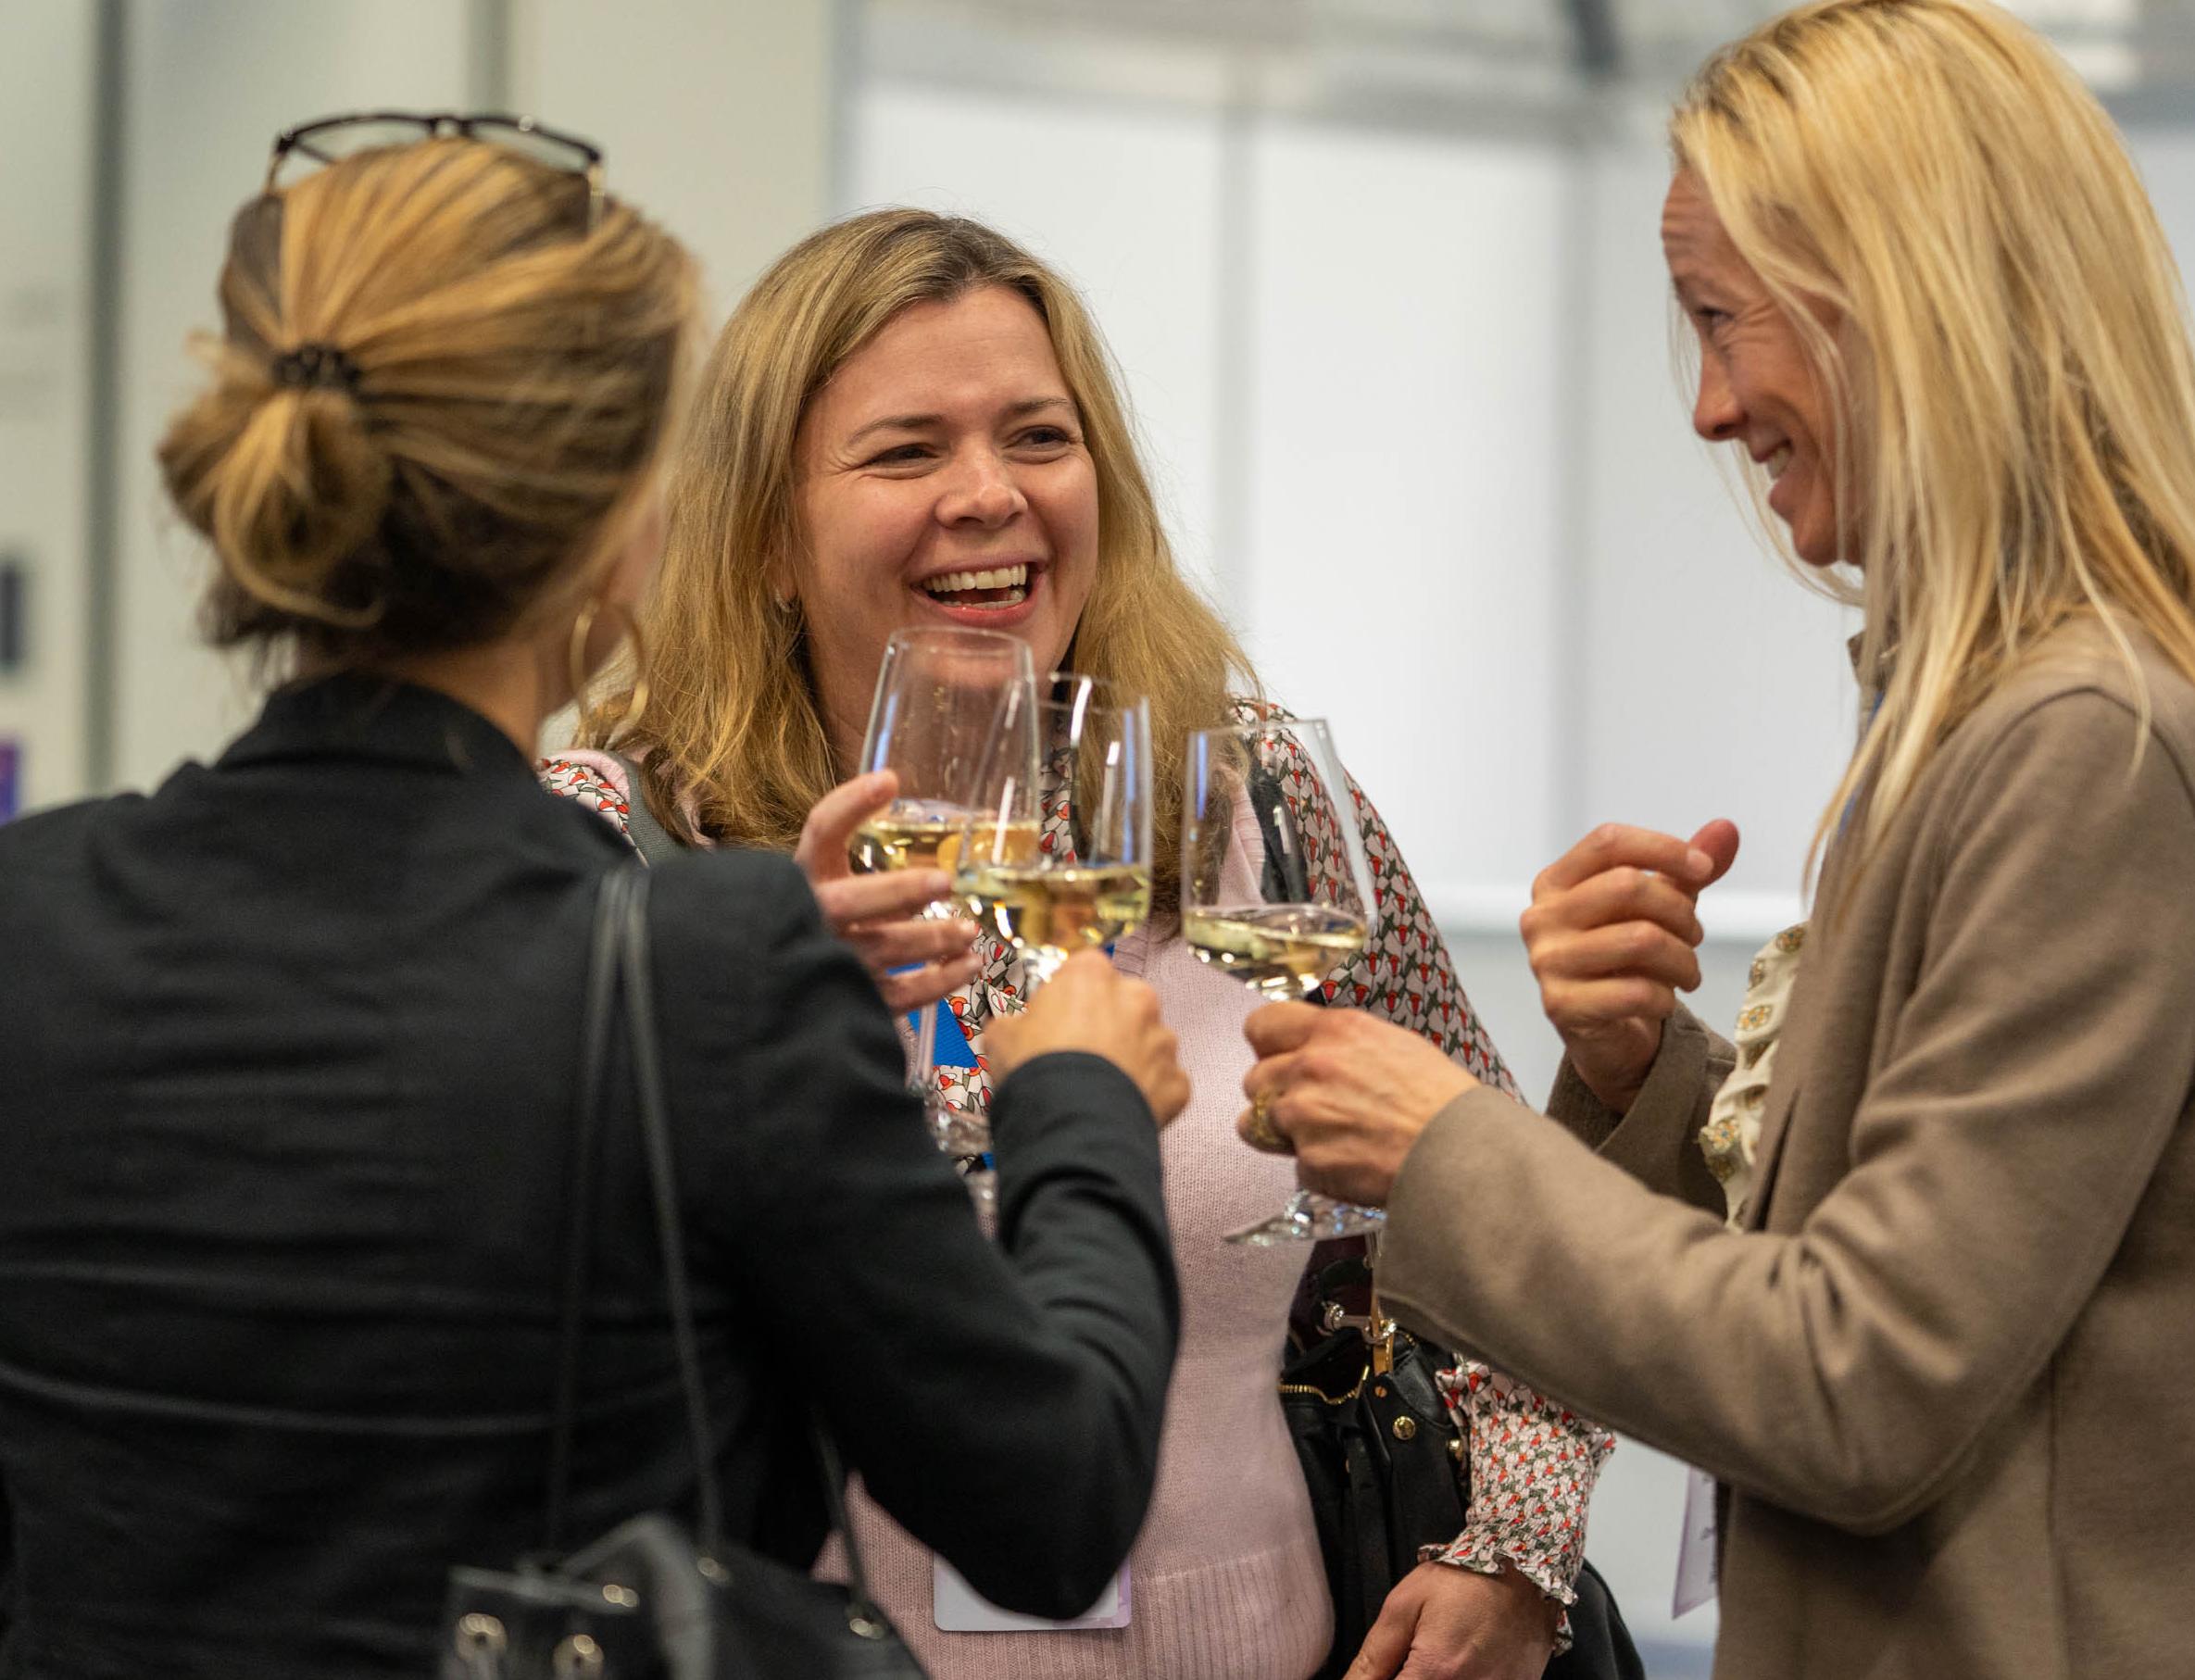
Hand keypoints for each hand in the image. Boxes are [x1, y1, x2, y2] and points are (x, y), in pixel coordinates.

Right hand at [793, 770, 981, 1014]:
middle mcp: (811, 916)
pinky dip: (940, 981)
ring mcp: (828, 959)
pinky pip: (900, 994)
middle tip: (944, 881)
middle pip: (850, 901)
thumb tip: (914, 826)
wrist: (777, 984)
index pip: (820, 831)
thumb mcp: (831, 882)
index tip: (889, 781)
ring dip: (932, 939)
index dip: (850, 804)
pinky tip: (969, 963)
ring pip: (882, 949)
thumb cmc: (816, 920)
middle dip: (898, 892)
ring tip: (969, 931)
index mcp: (804, 876)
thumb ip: (864, 867)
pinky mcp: (849, 998)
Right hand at [987, 951, 1190, 1124]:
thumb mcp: (1002, 1036)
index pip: (1084, 970)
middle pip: (1124, 1003)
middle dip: (1107, 1023)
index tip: (1057, 1017)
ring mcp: (1162, 1040)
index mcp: (1092, 975)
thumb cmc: (1037, 1073)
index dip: (1069, 996)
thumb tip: (1013, 1030)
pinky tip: (1121, 1107)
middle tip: (1080, 1054)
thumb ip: (1016, 1022)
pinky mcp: (1176, 1080)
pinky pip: (1164, 1082)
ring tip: (1100, 1086)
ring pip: (1148, 1042)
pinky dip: (1147, 1093)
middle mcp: (1136, 998)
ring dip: (1130, 1058)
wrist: (1071, 1125)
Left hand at [1239, 1006, 1477, 1205]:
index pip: (1261, 1026)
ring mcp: (1304, 1116)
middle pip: (1253, 1079)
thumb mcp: (1396, 1045)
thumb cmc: (1442, 1100)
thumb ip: (1345, 1044)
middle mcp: (1310, 1067)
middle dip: (1274, 1095)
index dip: (1267, 1046)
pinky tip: (1352, 1164)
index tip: (1276, 1058)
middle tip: (1309, 1108)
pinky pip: (1295, 1165)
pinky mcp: (1310, 1161)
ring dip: (1284, 1133)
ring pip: (1257, 1125)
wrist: (1462, 1152)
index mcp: (1335, 1031)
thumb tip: (1320, 1050)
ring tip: (1328, 1139)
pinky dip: (1317, 1169)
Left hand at [1344, 1562, 1561, 1679]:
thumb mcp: (1405, 1605)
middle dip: (1408, 1678)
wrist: (1527, 1569)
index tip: (1383, 1671)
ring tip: (1439, 1653)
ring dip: (1431, 1677)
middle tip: (1410, 1659)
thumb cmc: (1467, 1579)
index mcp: (1436, 1673)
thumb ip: (1374, 1657)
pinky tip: (1461, 1661)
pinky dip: (1462, 1677)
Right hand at [1521, 819, 1739, 1113]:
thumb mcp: (1658, 907)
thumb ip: (1686, 870)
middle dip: (1681, 911)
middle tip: (1695, 935)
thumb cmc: (1626, 959)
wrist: (1605, 1033)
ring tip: (1688, 971)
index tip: (1704, 869)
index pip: (1608, 842)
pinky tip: (1664, 1001)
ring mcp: (1547, 962)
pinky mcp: (1561, 1006)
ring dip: (1684, 959)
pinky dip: (1666, 998)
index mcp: (1555, 882)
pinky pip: (1635, 991)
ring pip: (1640, 939)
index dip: (1664, 848)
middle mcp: (1542, 917)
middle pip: (1629, 886)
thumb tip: (1727, 829)